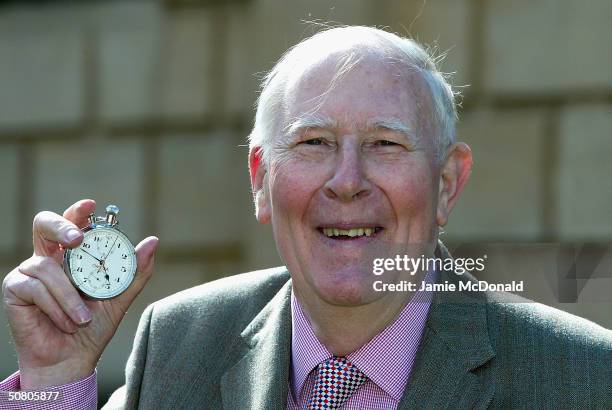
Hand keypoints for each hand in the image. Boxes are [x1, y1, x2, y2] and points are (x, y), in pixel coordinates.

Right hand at [2, 199, 157, 388]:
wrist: (72, 360)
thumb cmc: (92, 328)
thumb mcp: (120, 298)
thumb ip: (135, 271)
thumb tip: (152, 241)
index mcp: (71, 256)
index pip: (73, 224)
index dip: (78, 211)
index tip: (91, 205)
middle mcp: (48, 258)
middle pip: (44, 224)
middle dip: (61, 226)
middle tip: (77, 239)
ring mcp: (29, 272)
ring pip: (46, 267)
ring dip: (69, 296)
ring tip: (82, 319)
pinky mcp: (15, 289)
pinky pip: (34, 288)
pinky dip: (55, 306)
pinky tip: (65, 322)